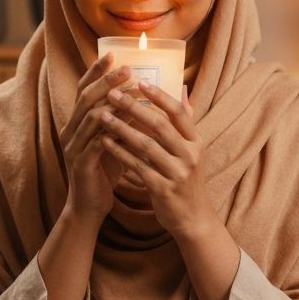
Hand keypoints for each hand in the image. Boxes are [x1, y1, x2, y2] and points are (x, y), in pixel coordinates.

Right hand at [61, 54, 134, 219]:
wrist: (90, 205)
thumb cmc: (106, 170)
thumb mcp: (118, 140)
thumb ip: (127, 119)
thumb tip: (147, 96)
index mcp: (78, 122)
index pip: (84, 90)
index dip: (96, 72)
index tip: (113, 55)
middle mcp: (70, 130)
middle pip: (86, 98)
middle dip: (106, 81)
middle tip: (127, 68)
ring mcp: (72, 146)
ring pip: (89, 117)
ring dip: (111, 102)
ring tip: (131, 91)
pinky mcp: (80, 163)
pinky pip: (94, 142)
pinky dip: (110, 131)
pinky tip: (126, 124)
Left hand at [99, 81, 216, 237]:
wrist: (192, 218)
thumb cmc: (185, 179)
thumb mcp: (191, 150)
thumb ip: (185, 120)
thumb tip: (181, 86)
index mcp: (196, 142)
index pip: (179, 113)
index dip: (159, 96)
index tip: (139, 80)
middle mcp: (190, 155)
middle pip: (160, 125)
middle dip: (134, 107)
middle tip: (113, 93)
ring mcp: (177, 172)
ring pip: (146, 145)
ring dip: (122, 128)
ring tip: (102, 116)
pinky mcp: (163, 189)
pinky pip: (138, 166)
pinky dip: (120, 153)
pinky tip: (104, 142)